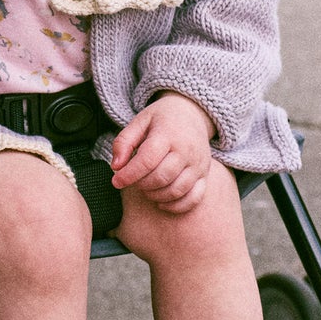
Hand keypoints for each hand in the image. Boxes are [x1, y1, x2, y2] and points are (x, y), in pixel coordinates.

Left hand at [111, 91, 216, 213]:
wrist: (193, 114)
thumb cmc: (162, 119)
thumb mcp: (140, 121)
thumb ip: (124, 142)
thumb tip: (116, 167)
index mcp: (168, 133)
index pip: (147, 160)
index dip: (129, 174)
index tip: (116, 181)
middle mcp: (187, 150)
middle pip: (161, 177)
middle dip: (142, 184)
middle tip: (133, 180)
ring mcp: (198, 164)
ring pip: (176, 190)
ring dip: (156, 196)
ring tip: (146, 188)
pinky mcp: (205, 175)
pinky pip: (193, 198)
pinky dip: (175, 205)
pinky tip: (162, 202)